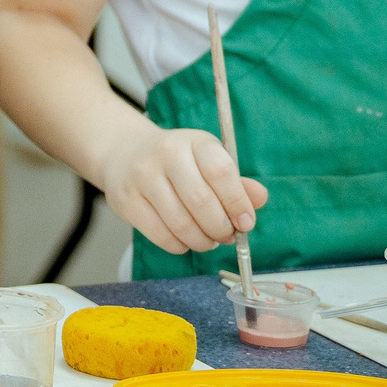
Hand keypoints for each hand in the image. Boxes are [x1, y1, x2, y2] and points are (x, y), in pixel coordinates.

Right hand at [100, 123, 269, 256]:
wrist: (125, 152)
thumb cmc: (178, 162)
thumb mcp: (208, 161)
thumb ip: (236, 182)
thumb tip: (260, 199)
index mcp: (194, 141)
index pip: (220, 172)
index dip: (238, 203)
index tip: (246, 222)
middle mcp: (166, 154)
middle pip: (201, 201)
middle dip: (221, 228)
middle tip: (227, 236)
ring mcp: (142, 177)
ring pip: (180, 223)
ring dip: (202, 241)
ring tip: (208, 240)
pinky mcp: (127, 201)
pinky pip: (161, 235)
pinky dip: (180, 245)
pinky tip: (185, 239)